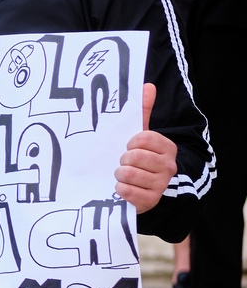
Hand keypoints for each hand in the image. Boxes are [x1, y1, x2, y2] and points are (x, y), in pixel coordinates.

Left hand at [115, 84, 177, 212]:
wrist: (145, 190)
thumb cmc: (140, 159)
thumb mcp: (141, 136)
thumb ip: (143, 112)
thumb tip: (147, 86)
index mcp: (167, 148)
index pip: (143, 138)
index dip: (131, 142)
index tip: (129, 146)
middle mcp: (168, 166)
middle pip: (134, 156)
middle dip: (123, 159)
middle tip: (124, 163)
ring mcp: (161, 185)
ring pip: (128, 173)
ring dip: (120, 174)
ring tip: (123, 175)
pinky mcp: (150, 201)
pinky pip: (126, 191)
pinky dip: (120, 189)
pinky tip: (123, 188)